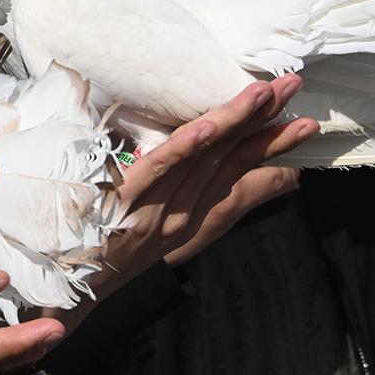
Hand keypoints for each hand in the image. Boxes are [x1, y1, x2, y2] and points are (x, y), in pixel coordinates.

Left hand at [82, 76, 318, 304]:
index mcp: (193, 218)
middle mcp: (183, 214)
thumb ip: (217, 205)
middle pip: (229, 160)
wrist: (68, 288)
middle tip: (294, 87)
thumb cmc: (115, 251)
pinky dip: (183, 149)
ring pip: (201, 158)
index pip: (242, 174)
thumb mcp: (172, 234)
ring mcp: (156, 209)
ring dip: (233, 121)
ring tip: (263, 93)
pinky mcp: (124, 202)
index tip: (306, 122)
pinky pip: (157, 171)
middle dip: (265, 122)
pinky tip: (204, 127)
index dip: (274, 146)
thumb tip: (273, 181)